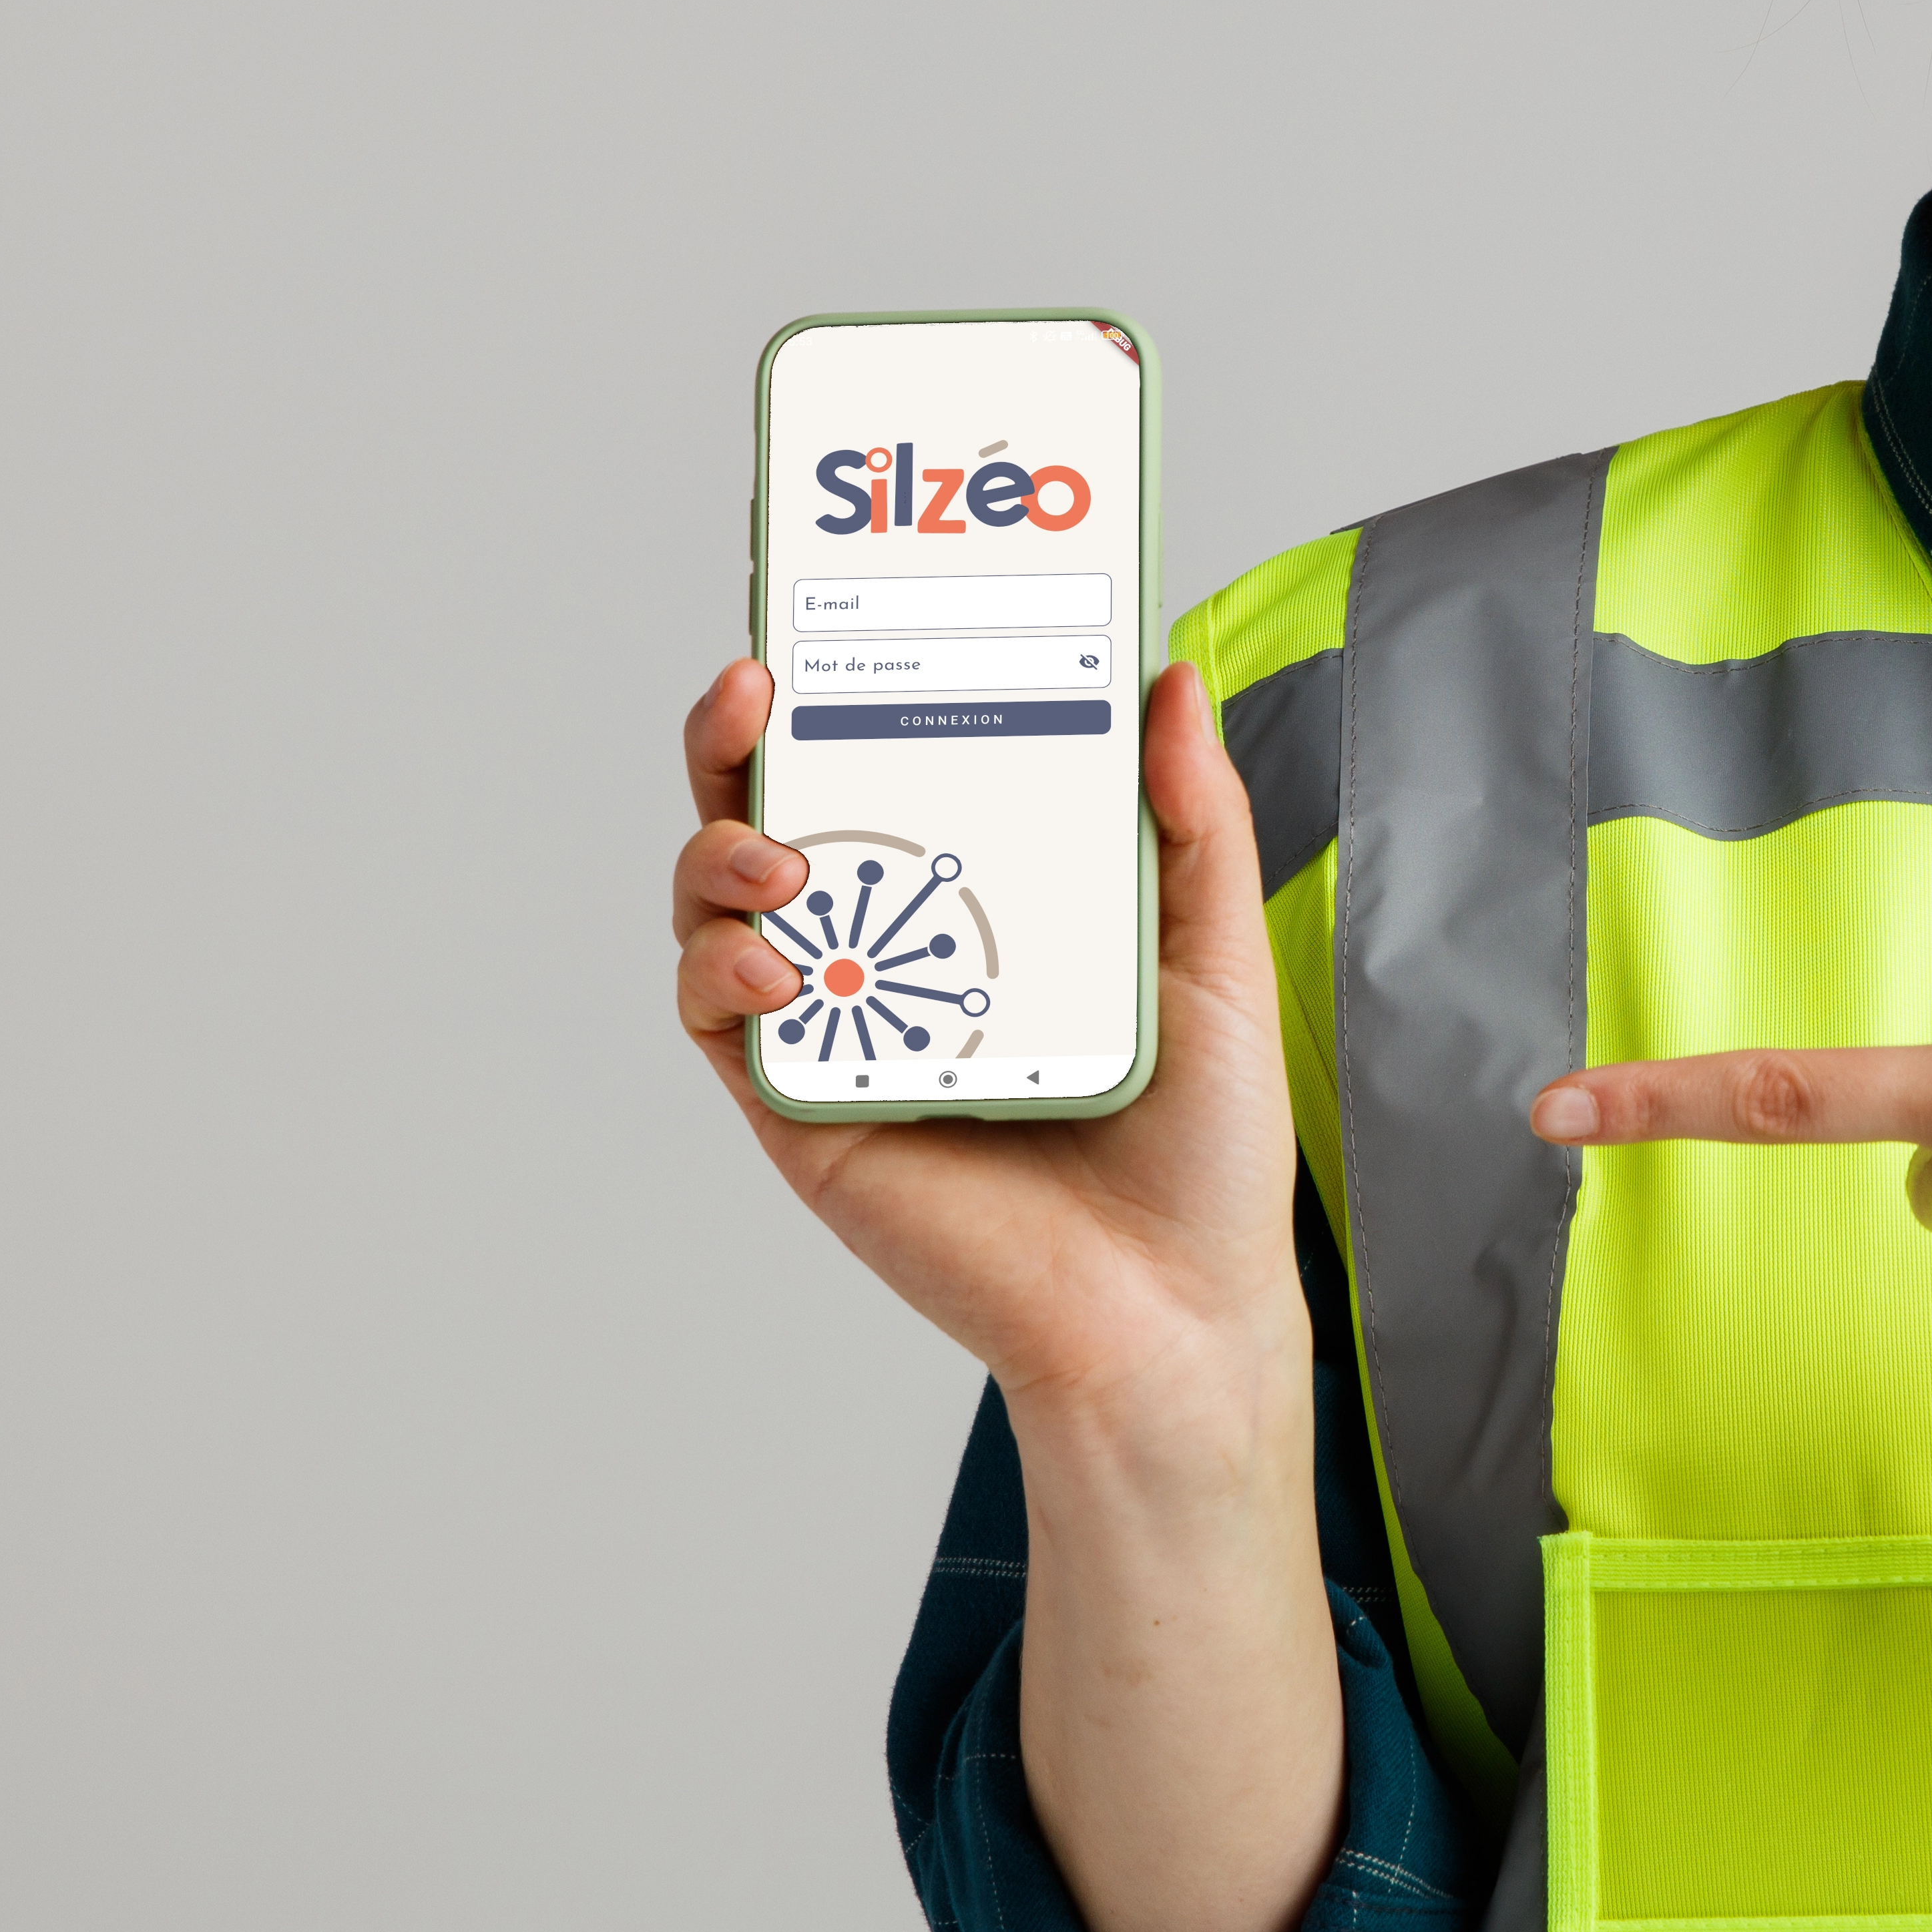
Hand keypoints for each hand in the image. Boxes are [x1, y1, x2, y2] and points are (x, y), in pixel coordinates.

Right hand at [676, 654, 1307, 1449]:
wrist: (1176, 1312)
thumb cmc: (1201, 1149)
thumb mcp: (1212, 953)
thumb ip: (1192, 819)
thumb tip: (1169, 677)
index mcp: (980, 900)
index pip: (887, 769)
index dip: (840, 693)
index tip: (828, 619)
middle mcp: (892, 953)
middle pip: (772, 815)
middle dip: (736, 739)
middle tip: (755, 687)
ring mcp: (842, 1030)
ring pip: (719, 908)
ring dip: (719, 852)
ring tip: (781, 855)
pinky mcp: (809, 1114)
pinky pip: (721, 1024)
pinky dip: (720, 975)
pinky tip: (771, 961)